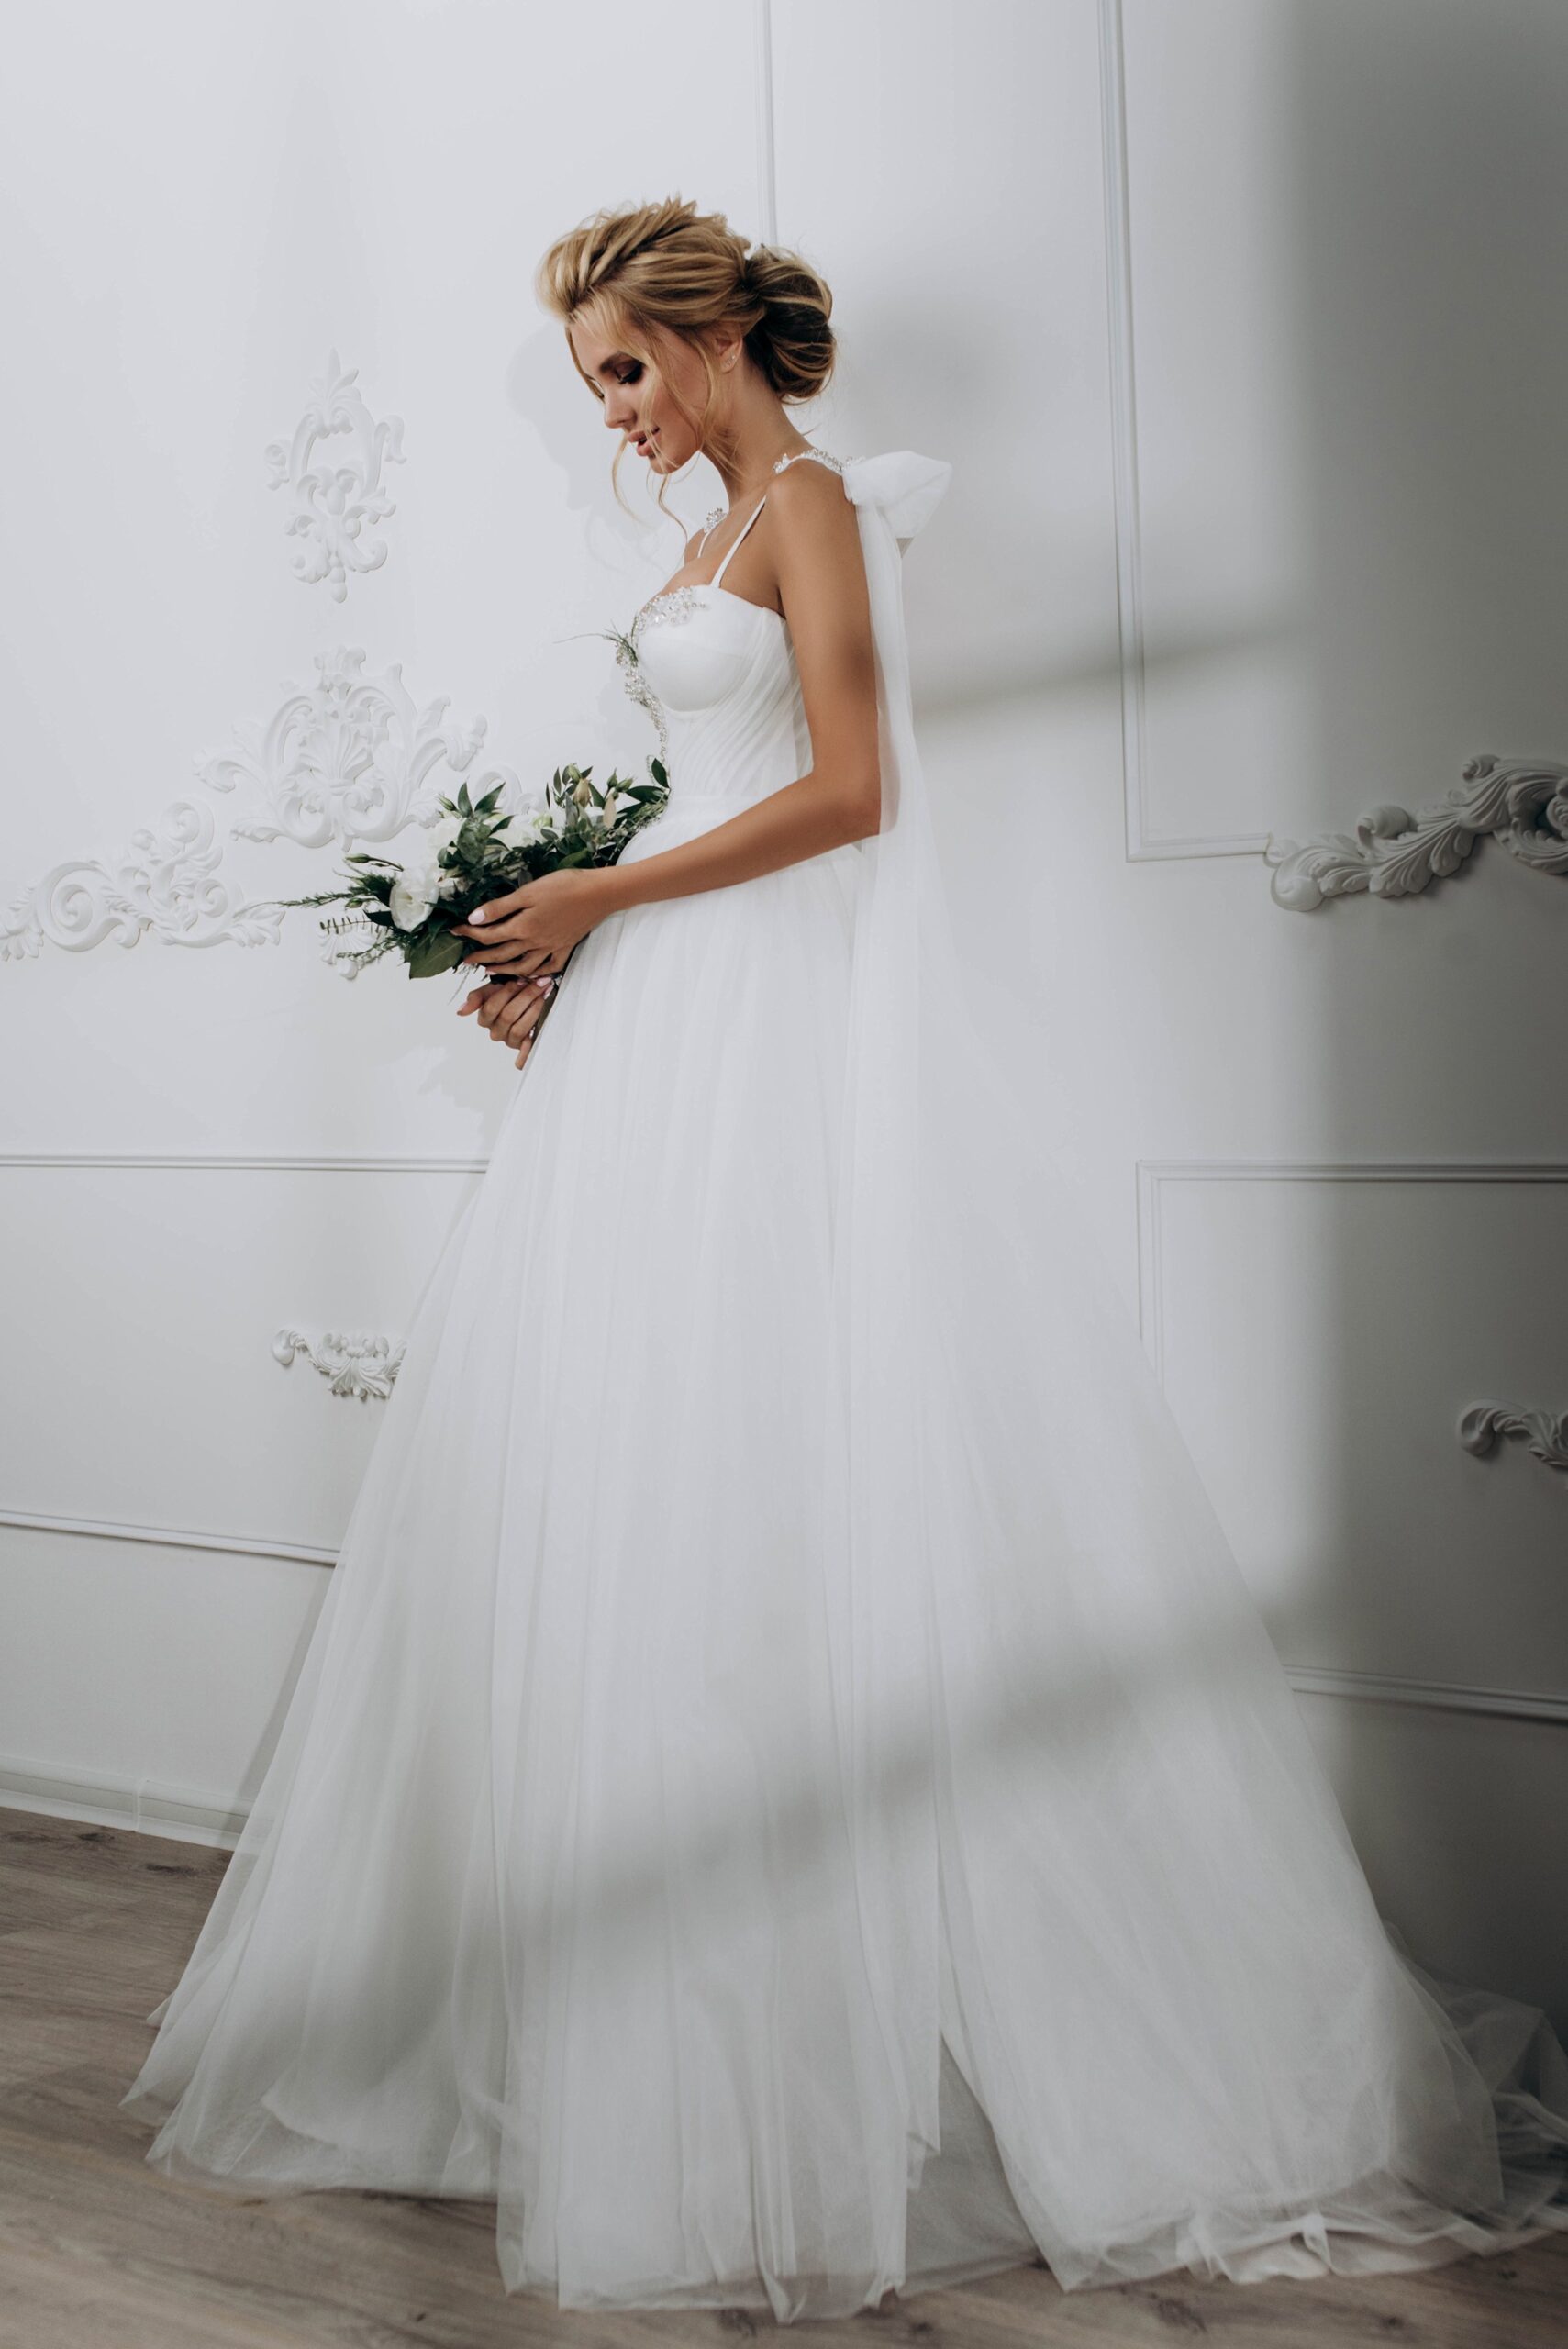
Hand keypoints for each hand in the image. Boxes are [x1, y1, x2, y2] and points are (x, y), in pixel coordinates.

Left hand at [450, 867, 612, 979]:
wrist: (598, 894)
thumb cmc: (563, 887)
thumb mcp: (527, 892)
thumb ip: (500, 908)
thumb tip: (474, 919)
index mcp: (522, 927)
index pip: (488, 934)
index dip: (469, 933)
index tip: (455, 932)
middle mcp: (534, 942)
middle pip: (502, 954)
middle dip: (481, 957)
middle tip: (466, 960)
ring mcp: (551, 948)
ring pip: (523, 966)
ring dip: (504, 969)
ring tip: (490, 970)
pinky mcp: (566, 948)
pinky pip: (549, 967)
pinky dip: (537, 973)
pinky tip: (530, 973)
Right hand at [457, 975, 555, 1067]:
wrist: (525, 998)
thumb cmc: (508, 994)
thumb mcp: (490, 990)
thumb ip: (476, 998)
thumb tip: (460, 1012)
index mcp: (484, 1019)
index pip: (491, 1007)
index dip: (507, 993)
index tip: (521, 980)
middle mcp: (495, 1032)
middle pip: (508, 1016)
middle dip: (525, 997)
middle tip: (538, 984)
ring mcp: (509, 1041)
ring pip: (518, 1029)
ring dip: (533, 1010)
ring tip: (542, 995)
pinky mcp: (522, 1046)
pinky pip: (524, 1052)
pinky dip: (527, 1050)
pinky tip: (533, 1037)